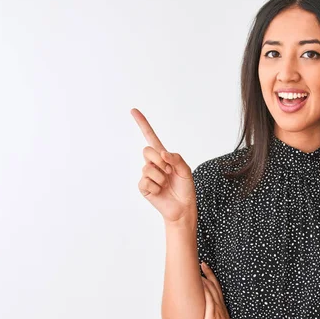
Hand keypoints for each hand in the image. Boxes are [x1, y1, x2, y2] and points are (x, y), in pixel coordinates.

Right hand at [131, 108, 195, 222]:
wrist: (183, 207)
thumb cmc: (185, 188)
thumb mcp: (186, 170)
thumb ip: (176, 158)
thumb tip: (162, 153)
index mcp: (163, 156)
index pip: (151, 137)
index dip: (142, 124)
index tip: (133, 111)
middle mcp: (153, 163)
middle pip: (147, 150)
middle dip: (160, 160)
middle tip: (169, 172)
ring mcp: (147, 175)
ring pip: (148, 167)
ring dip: (161, 177)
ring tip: (167, 184)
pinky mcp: (143, 187)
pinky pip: (146, 181)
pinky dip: (156, 187)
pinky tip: (160, 191)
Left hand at [200, 262, 246, 318]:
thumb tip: (207, 318)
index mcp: (222, 309)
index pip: (217, 290)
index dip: (212, 278)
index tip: (206, 269)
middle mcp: (220, 308)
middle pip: (215, 287)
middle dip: (209, 274)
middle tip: (203, 263)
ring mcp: (217, 312)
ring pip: (212, 291)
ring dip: (206, 279)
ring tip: (200, 269)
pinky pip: (208, 302)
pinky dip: (205, 291)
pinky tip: (201, 283)